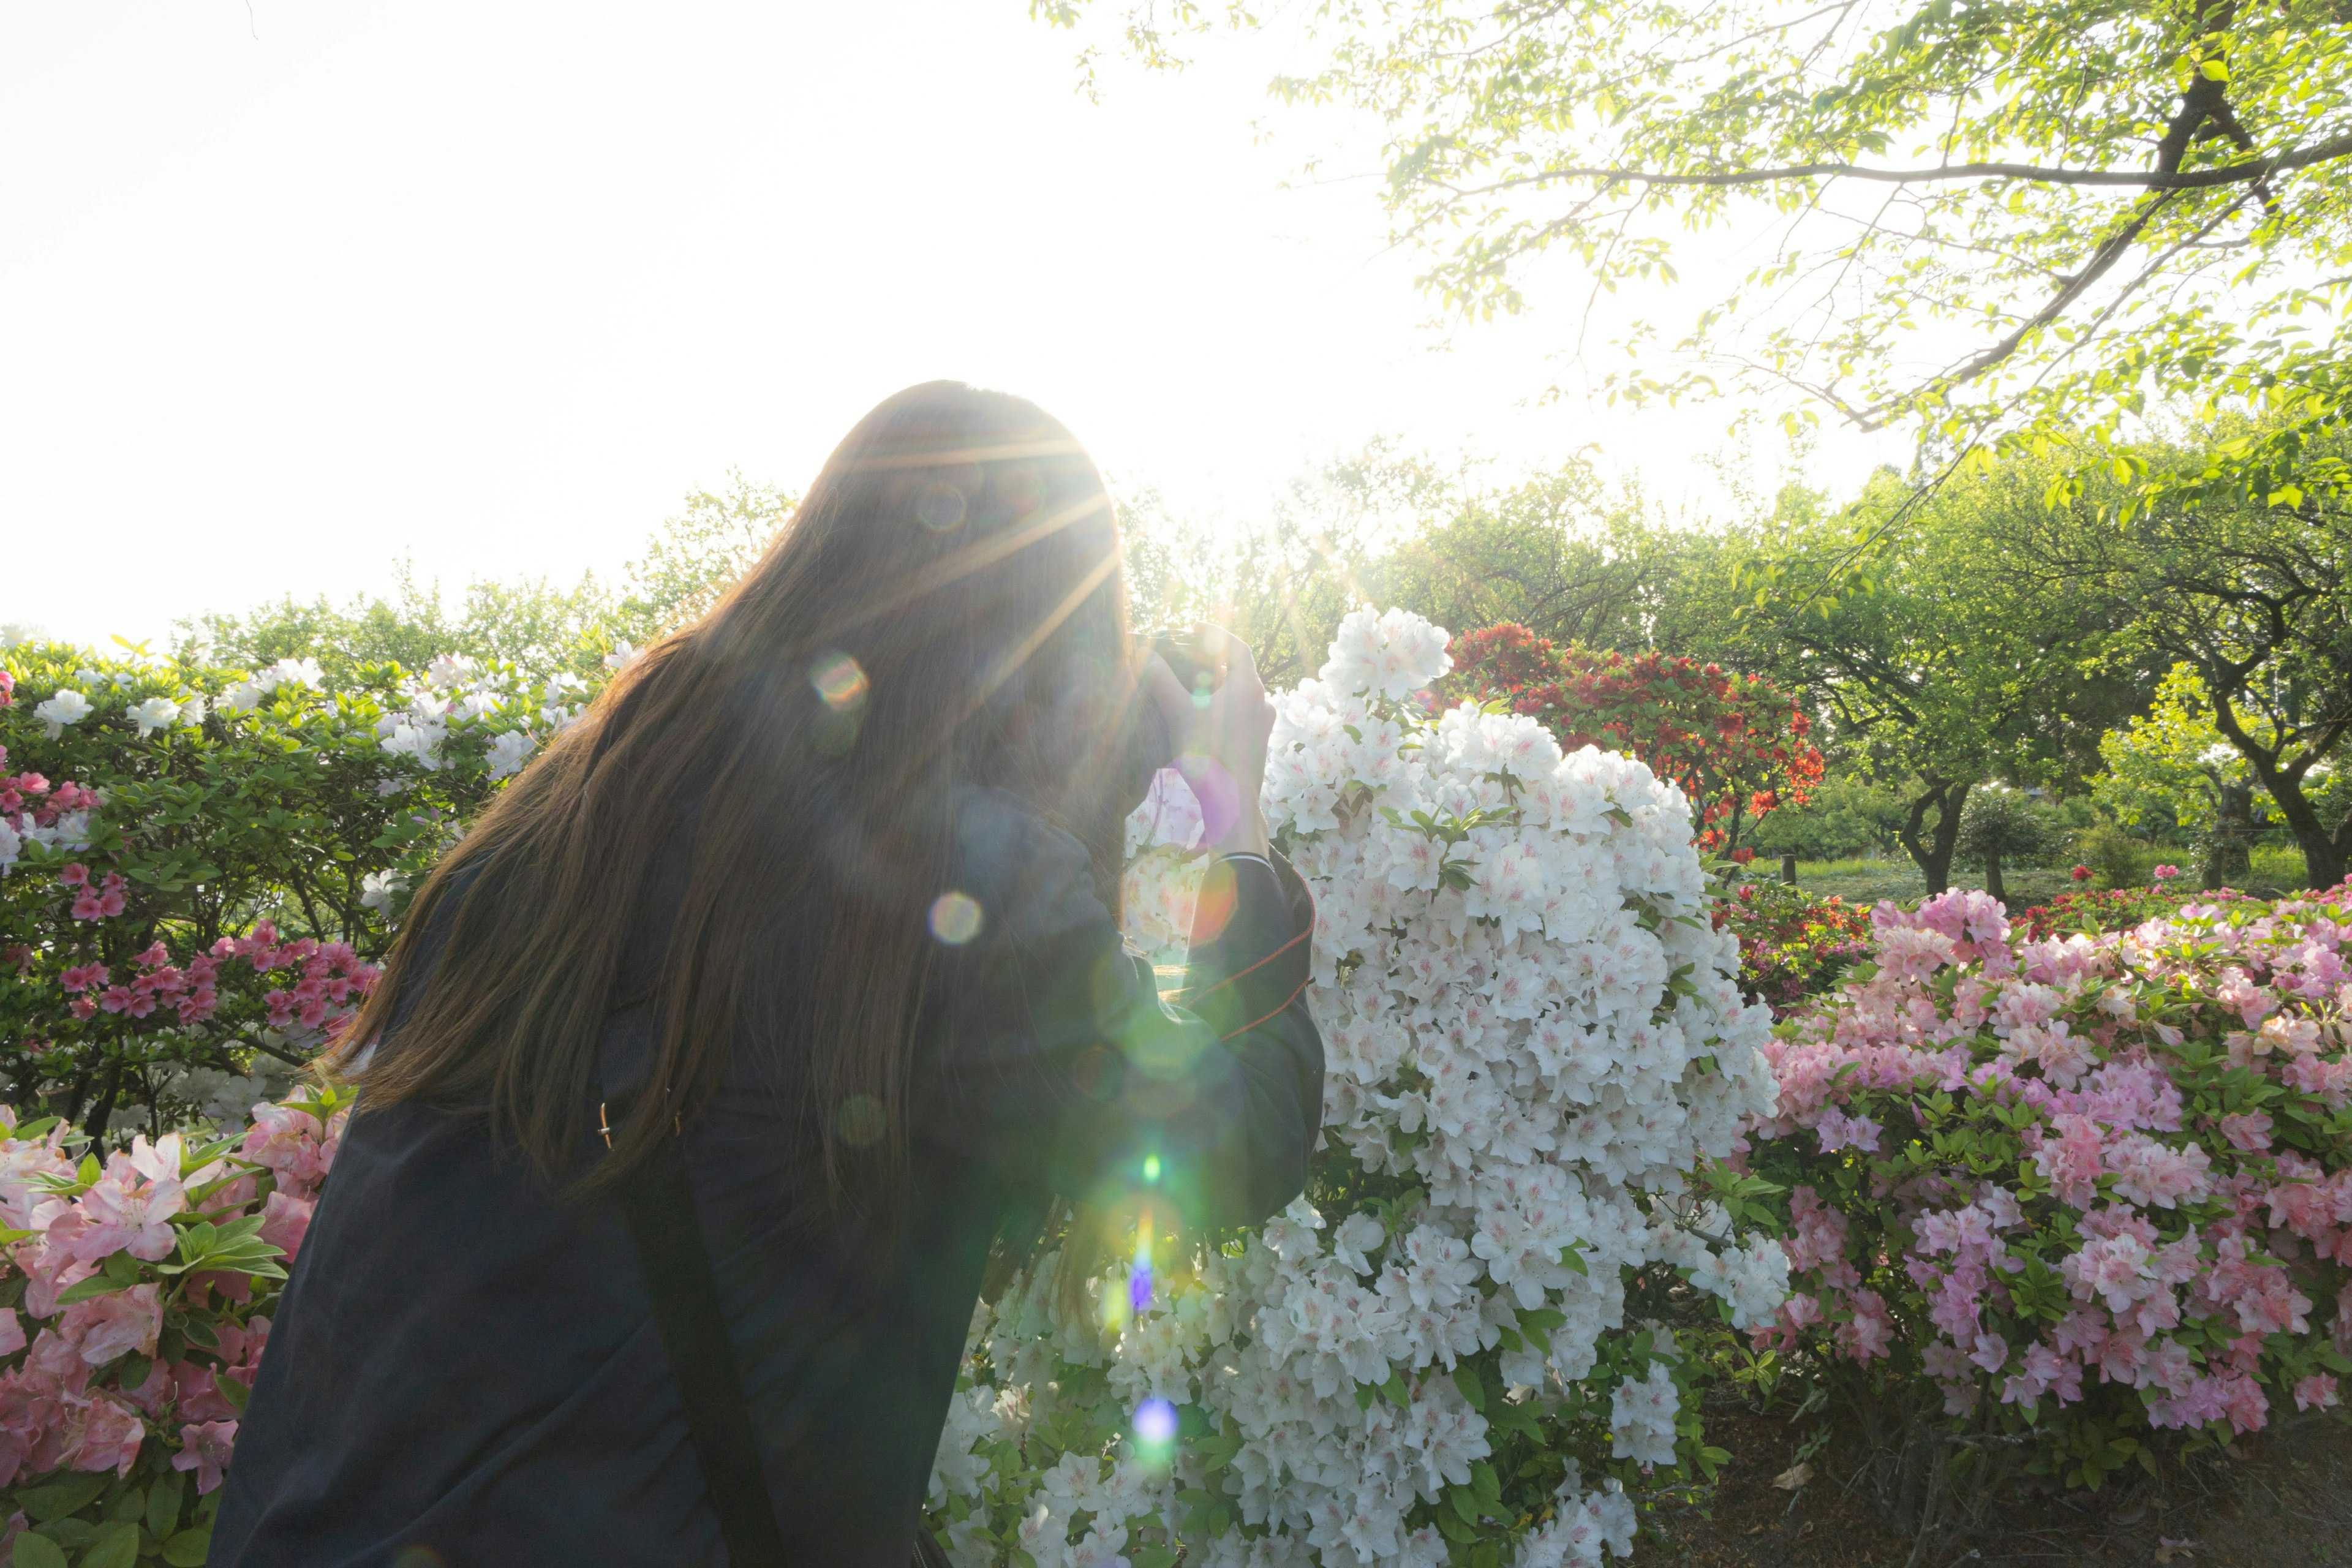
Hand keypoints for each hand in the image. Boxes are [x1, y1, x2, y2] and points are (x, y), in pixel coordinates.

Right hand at [1142, 625, 1272, 856]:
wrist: (1233, 803)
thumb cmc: (1208, 755)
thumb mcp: (1179, 713)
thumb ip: (1161, 681)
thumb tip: (1143, 654)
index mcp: (1248, 686)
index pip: (1236, 645)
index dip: (1215, 633)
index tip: (1195, 629)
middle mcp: (1261, 700)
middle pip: (1239, 669)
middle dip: (1213, 660)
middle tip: (1187, 657)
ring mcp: (1262, 723)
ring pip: (1240, 693)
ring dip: (1218, 685)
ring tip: (1192, 687)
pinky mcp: (1258, 743)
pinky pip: (1241, 713)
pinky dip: (1223, 706)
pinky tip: (1203, 718)